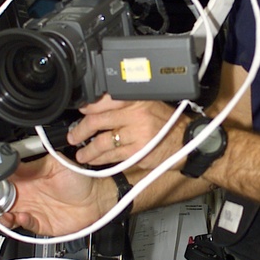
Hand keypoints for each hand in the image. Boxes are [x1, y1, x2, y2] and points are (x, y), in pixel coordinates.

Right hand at [0, 151, 115, 237]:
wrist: (97, 198)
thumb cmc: (80, 178)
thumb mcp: (54, 164)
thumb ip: (31, 165)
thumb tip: (10, 161)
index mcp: (25, 177)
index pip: (1, 181)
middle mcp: (25, 194)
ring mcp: (31, 209)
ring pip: (6, 216)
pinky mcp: (39, 224)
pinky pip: (23, 226)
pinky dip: (19, 223)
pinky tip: (21, 217)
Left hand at [67, 94, 182, 170]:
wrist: (185, 141)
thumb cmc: (164, 123)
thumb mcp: (147, 103)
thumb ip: (124, 103)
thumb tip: (94, 105)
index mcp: (136, 99)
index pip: (103, 100)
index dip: (87, 108)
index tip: (79, 112)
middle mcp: (136, 114)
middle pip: (98, 120)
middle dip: (80, 130)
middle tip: (73, 136)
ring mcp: (137, 133)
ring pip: (103, 141)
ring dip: (88, 150)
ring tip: (81, 154)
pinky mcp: (138, 151)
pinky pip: (113, 156)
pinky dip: (101, 159)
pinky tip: (95, 160)